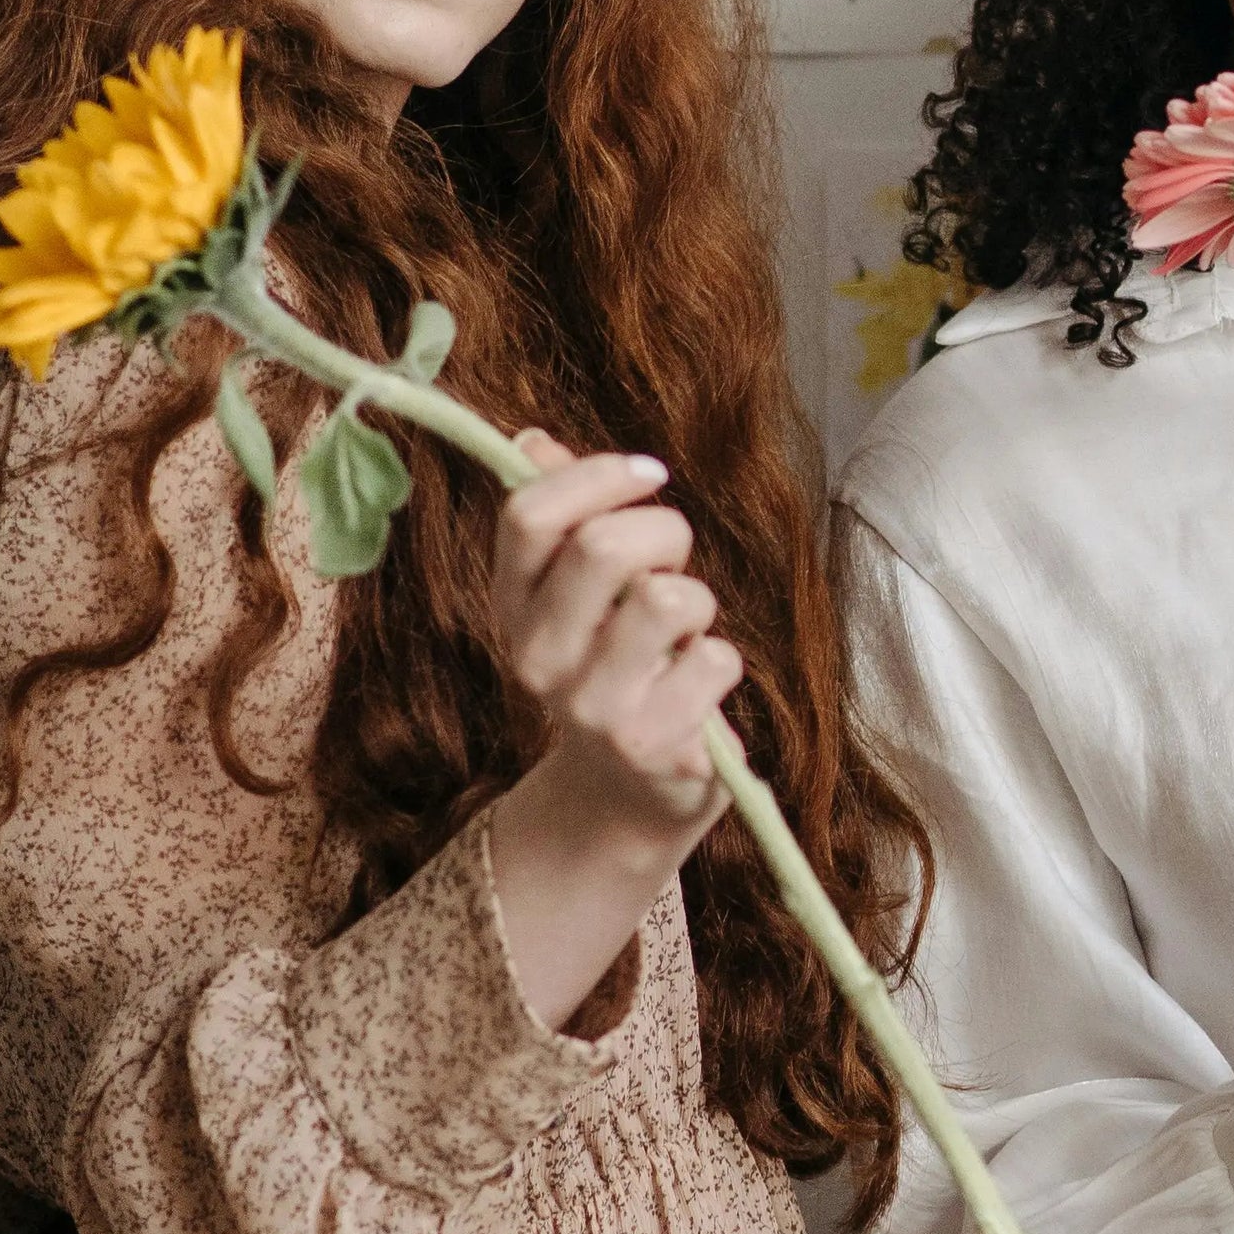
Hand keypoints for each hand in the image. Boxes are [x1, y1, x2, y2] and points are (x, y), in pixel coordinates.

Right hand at [493, 432, 738, 840]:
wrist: (629, 793)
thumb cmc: (619, 665)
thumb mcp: (577, 594)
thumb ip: (561, 518)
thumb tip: (532, 440)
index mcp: (510, 606)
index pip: (529, 513)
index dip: (600, 474)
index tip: (649, 475)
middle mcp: (537, 658)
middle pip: (603, 547)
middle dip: (665, 532)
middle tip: (674, 563)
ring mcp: (591, 707)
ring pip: (667, 600)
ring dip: (698, 600)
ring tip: (685, 631)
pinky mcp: (651, 744)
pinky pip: (714, 659)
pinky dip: (722, 661)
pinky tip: (697, 688)